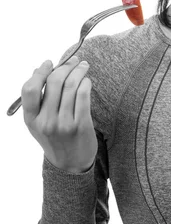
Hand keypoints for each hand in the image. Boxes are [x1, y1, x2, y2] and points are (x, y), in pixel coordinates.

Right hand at [21, 56, 97, 173]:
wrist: (71, 163)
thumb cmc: (55, 137)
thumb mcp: (39, 122)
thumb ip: (38, 99)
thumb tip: (39, 69)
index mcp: (31, 119)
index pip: (30, 89)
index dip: (40, 72)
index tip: (50, 63)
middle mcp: (46, 121)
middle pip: (54, 82)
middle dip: (65, 66)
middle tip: (73, 60)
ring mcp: (63, 124)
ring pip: (71, 86)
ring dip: (79, 71)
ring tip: (83, 66)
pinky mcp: (80, 125)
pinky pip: (83, 95)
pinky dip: (86, 83)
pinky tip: (87, 80)